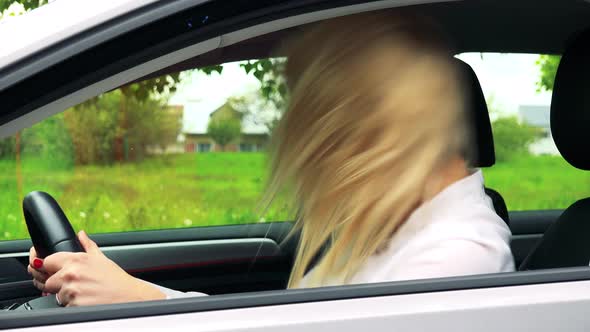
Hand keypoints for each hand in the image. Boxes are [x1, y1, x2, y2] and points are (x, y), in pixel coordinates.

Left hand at [28, 230, 165, 306]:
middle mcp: (71, 273)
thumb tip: (81, 234)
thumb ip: (88, 245)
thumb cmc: (116, 279)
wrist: (129, 295)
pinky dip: (73, 306)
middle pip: (48, 282)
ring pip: (56, 296)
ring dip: (67, 297)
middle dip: (59, 285)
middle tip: (77, 285)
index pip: (47, 262)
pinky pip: (64, 306)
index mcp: (76, 259)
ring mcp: (72, 289)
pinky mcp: (74, 304)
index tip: (58, 272)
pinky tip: (86, 301)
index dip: (52, 268)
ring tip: (85, 294)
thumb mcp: (101, 258)